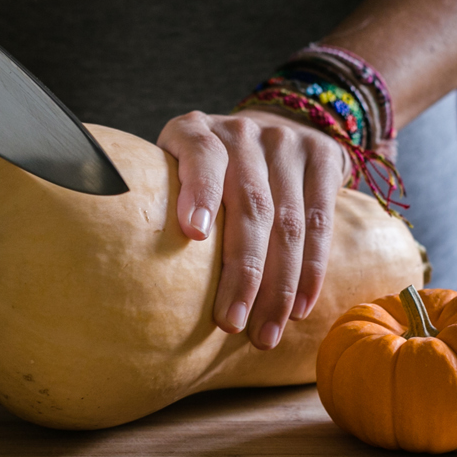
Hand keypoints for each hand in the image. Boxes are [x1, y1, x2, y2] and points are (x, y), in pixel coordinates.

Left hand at [157, 109, 347, 349]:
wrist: (275, 124)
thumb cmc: (209, 170)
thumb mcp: (174, 169)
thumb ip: (160, 204)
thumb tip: (132, 280)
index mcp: (195, 130)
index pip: (200, 154)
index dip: (200, 191)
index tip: (195, 234)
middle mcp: (243, 130)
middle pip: (250, 204)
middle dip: (243, 272)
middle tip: (230, 323)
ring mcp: (287, 140)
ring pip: (289, 221)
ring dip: (279, 285)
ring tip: (264, 333)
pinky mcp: (324, 156)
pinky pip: (321, 220)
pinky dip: (311, 270)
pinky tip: (299, 307)